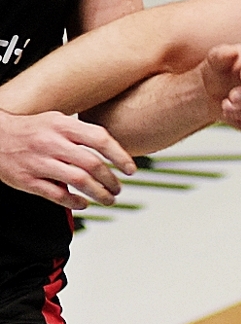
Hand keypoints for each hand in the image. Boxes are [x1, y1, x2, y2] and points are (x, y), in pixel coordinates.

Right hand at [0, 109, 135, 207]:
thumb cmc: (32, 130)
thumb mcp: (57, 120)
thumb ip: (83, 133)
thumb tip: (115, 151)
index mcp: (62, 125)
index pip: (100, 139)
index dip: (120, 156)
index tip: (130, 170)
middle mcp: (51, 143)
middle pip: (92, 164)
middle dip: (111, 180)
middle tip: (118, 188)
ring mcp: (38, 162)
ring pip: (78, 181)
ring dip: (99, 194)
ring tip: (109, 199)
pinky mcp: (27, 180)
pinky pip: (57, 195)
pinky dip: (74, 202)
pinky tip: (83, 203)